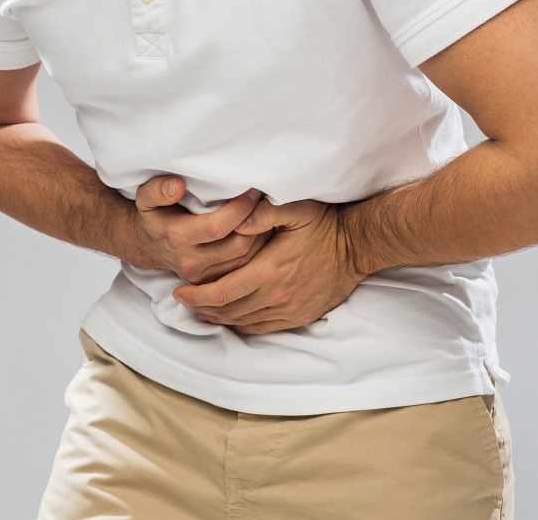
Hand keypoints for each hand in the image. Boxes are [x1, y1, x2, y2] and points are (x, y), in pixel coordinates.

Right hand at [130, 176, 277, 284]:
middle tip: (266, 203)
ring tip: (266, 216)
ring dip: (261, 238)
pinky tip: (261, 234)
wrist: (147, 245)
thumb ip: (157, 190)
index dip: (241, 208)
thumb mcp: (146, 196)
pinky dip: (258, 253)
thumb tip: (178, 186)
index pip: (218, 226)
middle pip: (238, 245)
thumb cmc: (154, 214)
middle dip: (257, 223)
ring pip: (246, 261)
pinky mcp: (210, 284)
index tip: (253, 191)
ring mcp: (201, 277)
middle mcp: (190, 261)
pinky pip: (243, 271)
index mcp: (176, 237)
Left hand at [172, 198, 366, 334]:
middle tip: (183, 299)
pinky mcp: (298, 316)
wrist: (357, 246)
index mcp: (270, 270)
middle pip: (227, 311)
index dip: (196, 295)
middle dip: (200, 307)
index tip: (180, 290)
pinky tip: (229, 317)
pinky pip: (261, 328)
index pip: (222, 292)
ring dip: (217, 317)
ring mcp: (288, 309)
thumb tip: (234, 220)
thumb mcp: (294, 208)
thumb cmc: (325, 224)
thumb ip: (261, 213)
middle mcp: (277, 295)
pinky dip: (240, 325)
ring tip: (200, 308)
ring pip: (242, 322)